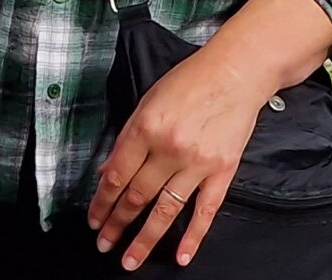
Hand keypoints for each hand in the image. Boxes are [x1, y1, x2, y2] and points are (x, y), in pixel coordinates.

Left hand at [85, 49, 264, 270]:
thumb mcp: (149, 100)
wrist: (237, 71)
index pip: (116, 176)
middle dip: (117, 224)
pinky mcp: (222, 170)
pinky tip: (181, 255)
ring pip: (165, 210)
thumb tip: (108, 170)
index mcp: (147, 127)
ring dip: (145, 239)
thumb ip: (127, 137)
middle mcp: (170, 147)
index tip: (94, 219)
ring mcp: (197, 162)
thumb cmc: (193, 80)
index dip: (102, 203)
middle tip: (105, 242)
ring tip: (130, 259)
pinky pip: (205, 210)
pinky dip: (193, 236)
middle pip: (136, 197)